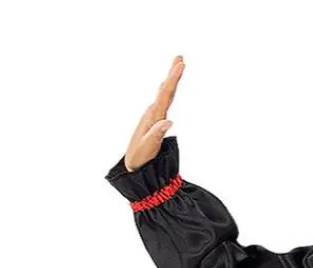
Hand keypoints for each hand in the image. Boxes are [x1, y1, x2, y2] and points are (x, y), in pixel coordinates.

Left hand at [123, 55, 183, 172]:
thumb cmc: (140, 157)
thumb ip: (157, 133)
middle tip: (180, 58)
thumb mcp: (148, 147)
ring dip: (171, 80)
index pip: (165, 94)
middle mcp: (153, 113)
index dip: (173, 79)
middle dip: (173, 74)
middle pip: (165, 90)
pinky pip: (164, 101)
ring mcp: (154, 116)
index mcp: (153, 117)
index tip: (181, 65)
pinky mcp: (156, 121)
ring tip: (178, 66)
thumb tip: (169, 121)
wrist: (132, 164)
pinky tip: (170, 88)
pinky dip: (169, 91)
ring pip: (165, 94)